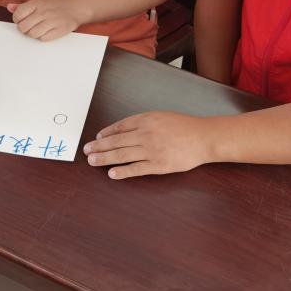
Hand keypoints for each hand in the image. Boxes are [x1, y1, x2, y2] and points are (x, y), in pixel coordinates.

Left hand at [7, 0, 89, 40]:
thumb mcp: (39, 1)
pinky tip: (45, 32)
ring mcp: (52, 21)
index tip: (22, 20)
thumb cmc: (54, 6)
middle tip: (29, 27)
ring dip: (33, 34)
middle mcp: (44, 11)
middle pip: (23, 27)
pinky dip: (42, 37)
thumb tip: (9, 7)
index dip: (17, 20)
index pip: (18, 15)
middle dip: (24, 29)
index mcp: (37, 2)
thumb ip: (23, 6)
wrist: (75, 9)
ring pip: (32, 34)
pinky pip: (43, 39)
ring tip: (38, 29)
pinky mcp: (59, 30)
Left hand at [84, 111, 211, 178]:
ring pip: (121, 155)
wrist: (203, 137)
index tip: (96, 138)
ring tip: (93, 161)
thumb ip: (143, 122)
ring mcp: (151, 150)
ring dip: (104, 158)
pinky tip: (112, 173)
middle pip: (116, 141)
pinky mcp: (158, 165)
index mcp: (146, 120)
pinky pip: (136, 169)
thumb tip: (123, 130)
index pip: (119, 127)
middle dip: (99, 146)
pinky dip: (122, 171)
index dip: (106, 133)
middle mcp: (145, 134)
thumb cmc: (184, 126)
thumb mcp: (161, 117)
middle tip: (87, 151)